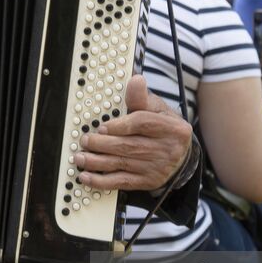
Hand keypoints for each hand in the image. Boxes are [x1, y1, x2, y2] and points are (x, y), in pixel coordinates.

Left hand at [73, 75, 191, 191]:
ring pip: (123, 164)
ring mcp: (158, 168)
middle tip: (85, 140)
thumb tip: (135, 80)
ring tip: (80, 157)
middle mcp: (168, 149)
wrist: (180, 156)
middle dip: (103, 144)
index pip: (143, 124)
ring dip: (97, 162)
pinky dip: (102, 180)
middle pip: (130, 146)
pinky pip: (122, 182)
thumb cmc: (163, 128)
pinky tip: (87, 177)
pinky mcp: (148, 182)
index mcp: (173, 128)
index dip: (120, 125)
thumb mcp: (158, 109)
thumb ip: (142, 97)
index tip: (103, 126)